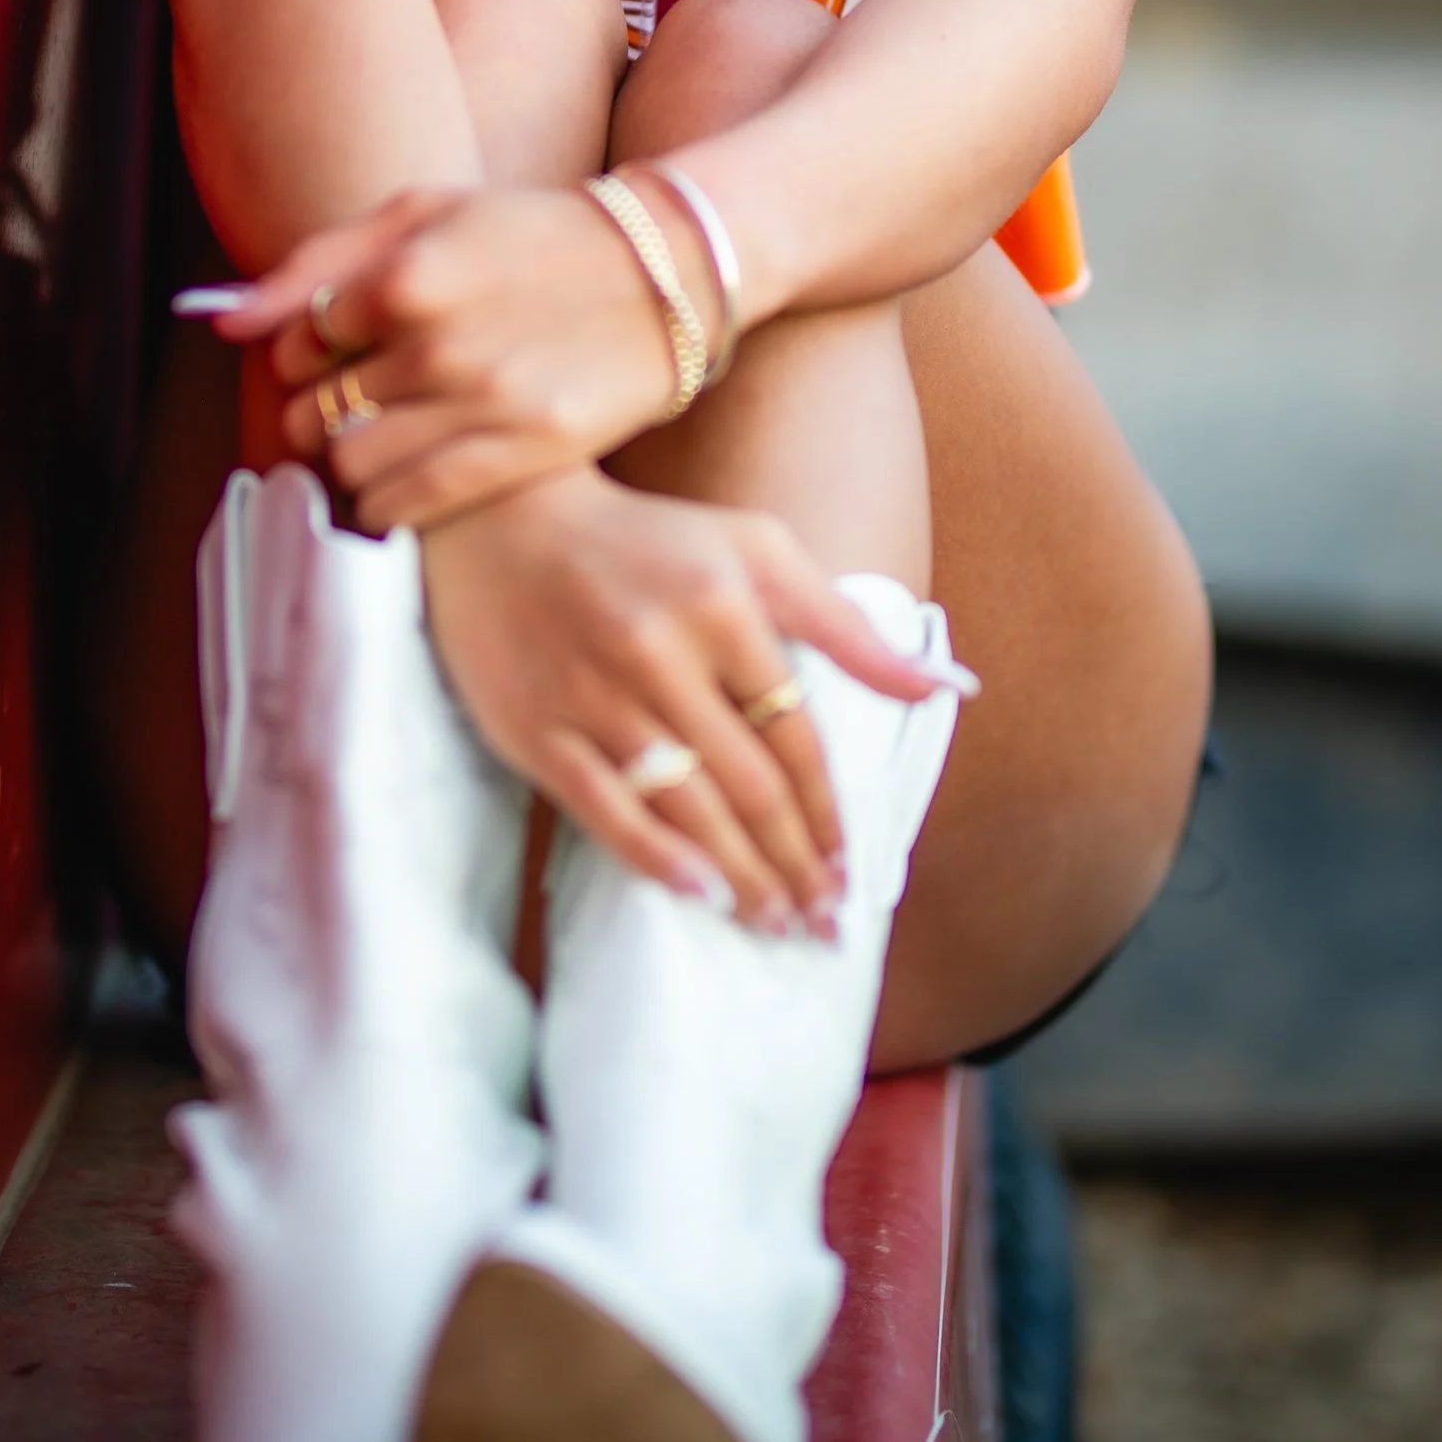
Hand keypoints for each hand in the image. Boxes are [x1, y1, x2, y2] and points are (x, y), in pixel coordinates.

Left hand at [222, 181, 710, 530]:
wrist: (667, 270)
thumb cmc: (532, 233)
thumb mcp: (428, 210)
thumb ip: (319, 260)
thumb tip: (227, 320)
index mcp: (407, 274)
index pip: (297, 341)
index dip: (305, 349)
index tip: (336, 348)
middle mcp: (438, 343)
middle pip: (313, 412)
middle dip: (316, 410)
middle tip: (350, 400)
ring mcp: (482, 404)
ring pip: (350, 466)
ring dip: (347, 461)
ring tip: (378, 438)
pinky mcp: (522, 455)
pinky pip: (407, 507)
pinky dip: (385, 502)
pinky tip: (403, 477)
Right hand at [416, 467, 971, 931]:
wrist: (500, 516)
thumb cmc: (645, 538)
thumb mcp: (756, 550)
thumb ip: (845, 626)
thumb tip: (941, 688)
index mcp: (724, 606)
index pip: (795, 736)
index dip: (828, 813)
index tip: (850, 871)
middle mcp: (662, 654)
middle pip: (748, 787)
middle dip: (794, 864)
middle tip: (823, 925)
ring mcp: (595, 696)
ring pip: (686, 809)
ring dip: (741, 878)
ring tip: (776, 923)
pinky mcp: (537, 728)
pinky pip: (605, 810)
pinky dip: (656, 859)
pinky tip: (700, 896)